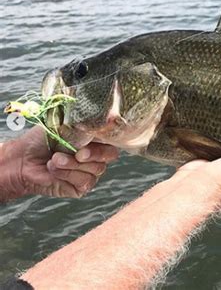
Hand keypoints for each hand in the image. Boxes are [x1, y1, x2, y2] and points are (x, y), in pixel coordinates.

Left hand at [3, 126, 118, 199]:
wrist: (22, 159)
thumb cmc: (41, 140)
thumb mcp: (63, 126)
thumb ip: (84, 124)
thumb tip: (106, 118)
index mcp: (96, 139)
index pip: (114, 137)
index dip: (110, 135)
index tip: (99, 133)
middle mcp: (97, 156)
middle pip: (110, 155)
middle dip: (94, 153)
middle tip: (77, 152)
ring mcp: (91, 172)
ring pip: (96, 169)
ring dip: (73, 164)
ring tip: (55, 159)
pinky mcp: (82, 187)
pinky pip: (85, 180)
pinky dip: (68, 174)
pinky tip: (54, 170)